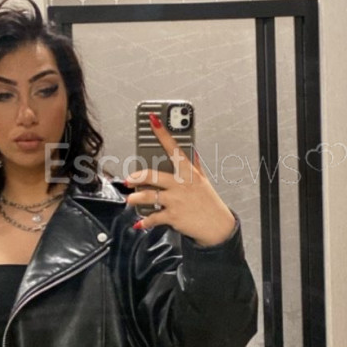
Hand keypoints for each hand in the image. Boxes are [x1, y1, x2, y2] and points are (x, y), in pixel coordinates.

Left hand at [124, 114, 236, 246]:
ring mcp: (176, 200)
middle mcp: (181, 184)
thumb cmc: (209, 202)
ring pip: (147, 196)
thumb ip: (195, 165)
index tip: (152, 119)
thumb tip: (192, 151)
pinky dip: (144, 221)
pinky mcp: (172, 216)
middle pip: (152, 175)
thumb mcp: (204, 181)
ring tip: (131, 200)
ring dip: (135, 199)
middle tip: (129, 179)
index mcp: (188, 172)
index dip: (162, 132)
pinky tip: (141, 223)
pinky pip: (153, 217)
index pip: (174, 147)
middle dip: (136, 177)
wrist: (217, 226)